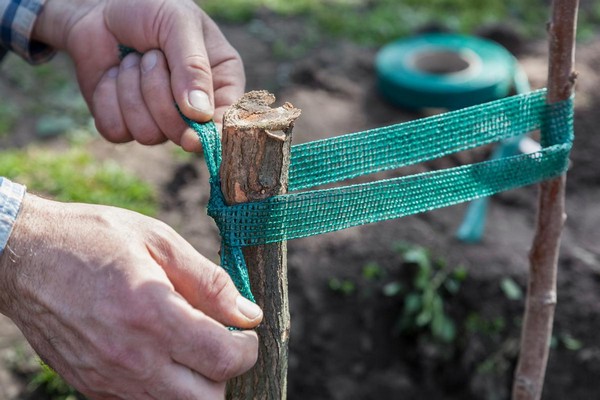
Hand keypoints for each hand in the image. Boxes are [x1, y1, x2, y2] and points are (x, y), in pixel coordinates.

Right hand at [0, 194, 261, 398]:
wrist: (23, 257)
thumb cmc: (93, 240)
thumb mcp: (158, 242)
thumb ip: (209, 282)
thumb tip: (248, 313)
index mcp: (152, 314)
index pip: (223, 359)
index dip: (248, 350)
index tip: (246, 332)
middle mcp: (131, 357)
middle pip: (206, 399)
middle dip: (224, 374)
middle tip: (220, 342)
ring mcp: (107, 379)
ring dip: (195, 385)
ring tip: (190, 348)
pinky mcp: (91, 387)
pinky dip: (162, 389)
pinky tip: (159, 354)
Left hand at [32, 0, 244, 151]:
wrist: (99, 7)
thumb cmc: (149, 8)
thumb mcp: (178, 23)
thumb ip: (193, 66)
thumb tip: (200, 114)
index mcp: (221, 82)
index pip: (226, 121)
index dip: (211, 134)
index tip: (192, 137)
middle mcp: (194, 108)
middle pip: (181, 133)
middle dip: (158, 95)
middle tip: (152, 56)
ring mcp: (159, 120)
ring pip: (147, 134)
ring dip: (130, 91)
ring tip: (132, 60)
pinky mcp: (125, 124)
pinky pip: (117, 130)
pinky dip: (107, 99)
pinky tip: (112, 75)